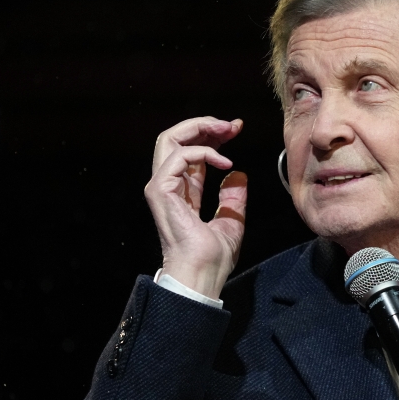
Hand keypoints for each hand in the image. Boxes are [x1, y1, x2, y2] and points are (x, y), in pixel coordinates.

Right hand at [144, 116, 246, 299]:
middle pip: (176, 139)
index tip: (236, 130)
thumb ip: (232, 197)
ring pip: (169, 139)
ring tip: (227, 130)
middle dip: (203, 125)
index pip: (191, 152)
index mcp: (183, 192)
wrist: (202, 274)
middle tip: (231, 125)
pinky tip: (225, 161)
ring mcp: (161, 187)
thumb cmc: (213, 258)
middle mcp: (169, 185)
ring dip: (200, 128)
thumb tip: (238, 175)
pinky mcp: (160, 190)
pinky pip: (179, 156)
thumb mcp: (232, 220)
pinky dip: (204, 152)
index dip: (212, 136)